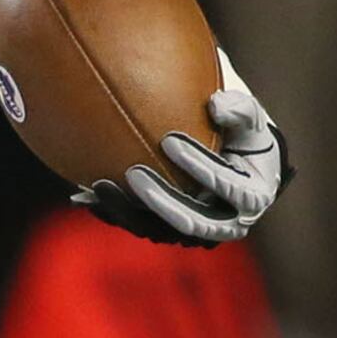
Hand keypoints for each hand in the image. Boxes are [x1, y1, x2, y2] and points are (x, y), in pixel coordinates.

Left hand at [75, 78, 288, 247]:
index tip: (171, 140)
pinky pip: (138, 224)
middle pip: (191, 222)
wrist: (232, 156)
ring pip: (158, 230)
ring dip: (128, 212)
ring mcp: (193, 232)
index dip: (201, 167)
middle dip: (161, 200)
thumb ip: (239, 108)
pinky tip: (84, 195)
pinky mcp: (166, 230)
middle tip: (134, 173)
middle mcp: (226, 225)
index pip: (229, 188)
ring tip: (100, 186)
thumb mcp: (249, 116)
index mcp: (252, 199)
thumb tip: (216, 105)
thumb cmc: (242, 131)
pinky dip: (112, 212)